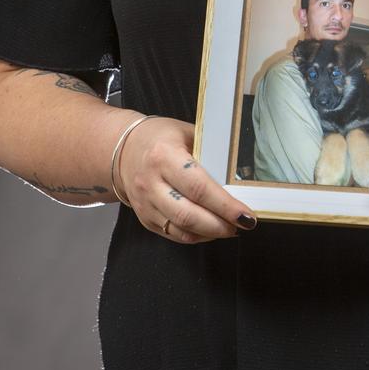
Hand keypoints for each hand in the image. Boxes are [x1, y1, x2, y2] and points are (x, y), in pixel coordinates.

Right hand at [116, 115, 257, 243]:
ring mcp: (145, 204)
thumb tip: (240, 174)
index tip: (245, 214)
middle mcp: (151, 183)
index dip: (224, 204)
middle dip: (220, 225)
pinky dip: (195, 236)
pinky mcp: (144, 218)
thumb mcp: (187, 133)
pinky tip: (210, 230)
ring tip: (230, 228)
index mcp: (164, 156)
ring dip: (210, 233)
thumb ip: (210, 151)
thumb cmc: (161, 138)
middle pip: (189, 214)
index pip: (198, 187)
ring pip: (181, 229)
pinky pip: (173, 234)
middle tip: (242, 224)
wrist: (123, 150)